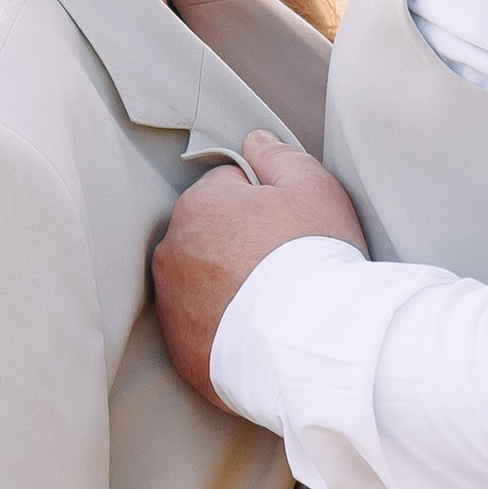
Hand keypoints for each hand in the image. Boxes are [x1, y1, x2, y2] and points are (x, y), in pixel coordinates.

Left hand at [152, 134, 366, 410]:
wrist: (312, 344)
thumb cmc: (315, 260)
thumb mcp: (313, 188)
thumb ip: (278, 157)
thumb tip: (254, 140)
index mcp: (199, 205)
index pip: (228, 187)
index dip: (264, 203)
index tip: (287, 227)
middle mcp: (173, 252)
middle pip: (209, 235)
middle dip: (238, 244)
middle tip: (284, 266)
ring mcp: (172, 303)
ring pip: (200, 281)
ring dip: (226, 285)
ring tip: (271, 304)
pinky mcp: (180, 347)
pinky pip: (199, 327)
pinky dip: (220, 327)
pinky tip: (256, 333)